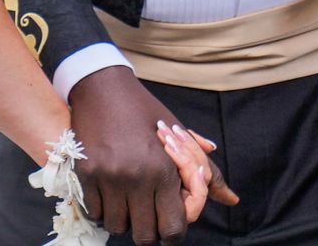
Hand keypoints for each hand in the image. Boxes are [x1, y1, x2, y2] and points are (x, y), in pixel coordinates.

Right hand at [70, 66, 236, 243]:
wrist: (102, 86)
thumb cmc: (144, 111)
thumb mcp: (179, 136)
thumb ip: (206, 171)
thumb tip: (232, 198)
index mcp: (164, 170)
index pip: (175, 228)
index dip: (174, 231)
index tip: (168, 219)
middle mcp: (137, 178)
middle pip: (146, 235)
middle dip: (149, 228)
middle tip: (147, 213)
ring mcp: (109, 178)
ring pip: (118, 227)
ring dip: (124, 220)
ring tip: (127, 202)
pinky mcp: (86, 174)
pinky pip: (95, 213)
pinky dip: (103, 210)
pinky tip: (109, 195)